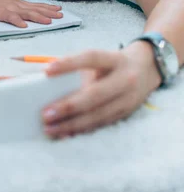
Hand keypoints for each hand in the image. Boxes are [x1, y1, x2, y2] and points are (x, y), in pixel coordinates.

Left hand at [0, 0, 62, 26]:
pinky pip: (39, 6)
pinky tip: (58, 10)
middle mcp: (15, 7)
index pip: (10, 16)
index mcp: (4, 10)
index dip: (16, 19)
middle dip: (39, 16)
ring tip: (59, 15)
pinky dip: (49, 8)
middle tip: (49, 21)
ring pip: (37, 8)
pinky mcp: (28, 5)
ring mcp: (23, 5)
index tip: (24, 25)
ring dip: (48, 12)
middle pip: (28, 12)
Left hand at [41, 41, 161, 138]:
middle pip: (94, 94)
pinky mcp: (126, 114)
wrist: (147, 69)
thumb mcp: (101, 58)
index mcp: (115, 59)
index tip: (47, 71)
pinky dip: (81, 130)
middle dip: (68, 106)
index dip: (69, 63)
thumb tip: (45, 80)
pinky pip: (101, 124)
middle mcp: (125, 79)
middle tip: (45, 114)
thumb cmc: (113, 63)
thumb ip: (78, 67)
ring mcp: (128, 99)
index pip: (91, 58)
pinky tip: (64, 133)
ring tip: (49, 128)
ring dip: (71, 124)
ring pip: (97, 115)